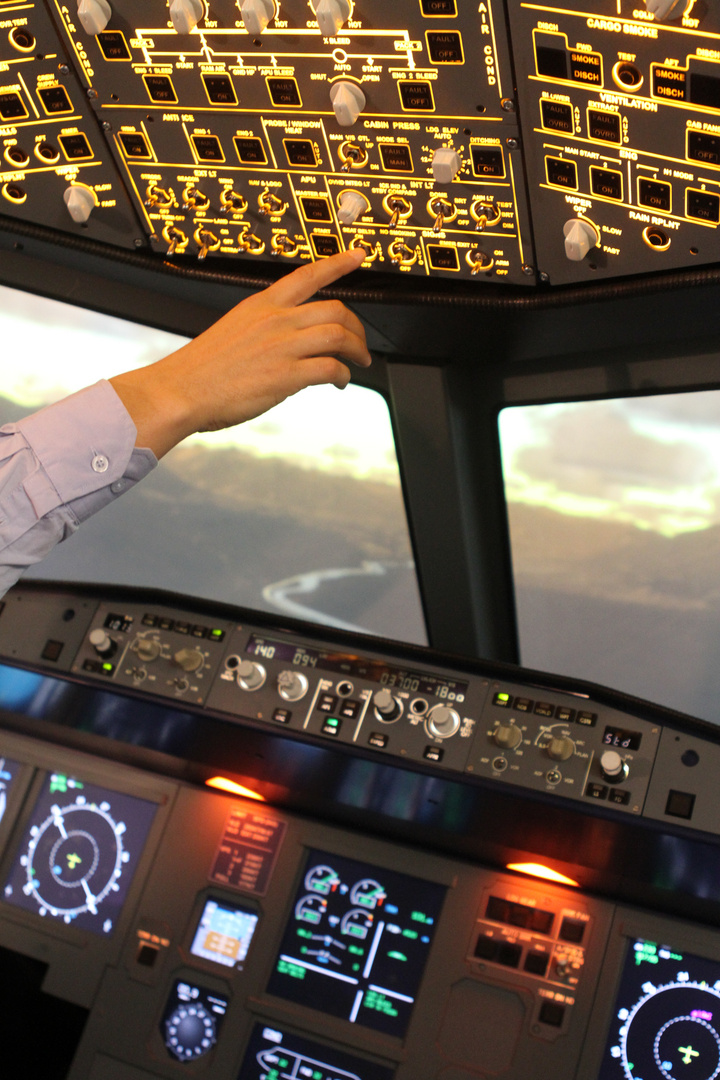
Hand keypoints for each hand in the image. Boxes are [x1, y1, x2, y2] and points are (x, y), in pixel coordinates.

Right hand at [110, 248, 370, 457]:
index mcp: (261, 305)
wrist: (179, 390)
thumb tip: (289, 339)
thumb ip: (264, 328)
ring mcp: (281, 347)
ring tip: (359, 362)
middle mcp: (274, 320)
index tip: (358, 255)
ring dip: (357, 349)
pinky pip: (330, 368)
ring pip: (338, 335)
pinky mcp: (285, 375)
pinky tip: (341, 382)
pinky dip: (344, 375)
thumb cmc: (202, 369)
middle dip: (357, 327)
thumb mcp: (234, 330)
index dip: (338, 264)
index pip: (307, 275)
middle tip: (361, 343)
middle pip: (334, 309)